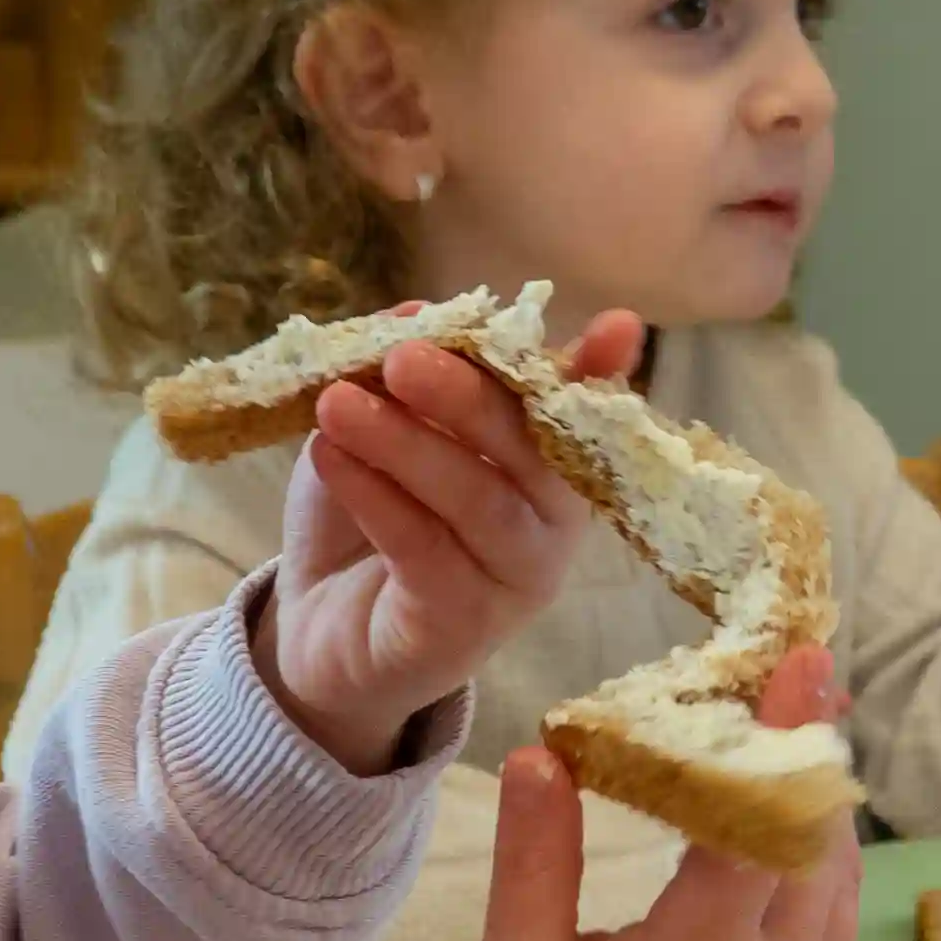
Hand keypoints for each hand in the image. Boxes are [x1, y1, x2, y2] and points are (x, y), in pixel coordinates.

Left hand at [260, 310, 648, 772]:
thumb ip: (401, 373)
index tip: (619, 325)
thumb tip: (412, 310)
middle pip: (530, 451)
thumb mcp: (378, 426)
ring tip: (336, 403)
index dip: (597, 369)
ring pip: (479, 503)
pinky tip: (329, 459)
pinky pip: (425, 553)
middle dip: (468, 397)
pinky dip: (376, 498)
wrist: (320, 629)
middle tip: (402, 357)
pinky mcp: (462, 628)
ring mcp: (515, 581)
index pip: (578, 406)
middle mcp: (550, 522)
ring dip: (406, 446)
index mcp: (546, 461)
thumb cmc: (368, 513)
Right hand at [472, 649, 858, 940]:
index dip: (785, 727)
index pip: (762, 812)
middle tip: (809, 672)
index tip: (807, 656)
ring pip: (835, 885)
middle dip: (812, 750)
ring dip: (818, 811)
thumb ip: (535, 862)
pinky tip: (788, 844)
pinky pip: (829, 934)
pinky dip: (816, 872)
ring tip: (801, 740)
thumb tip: (541, 756)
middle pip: (819, 836)